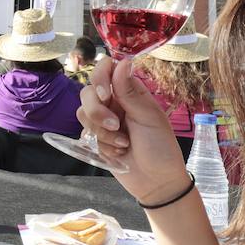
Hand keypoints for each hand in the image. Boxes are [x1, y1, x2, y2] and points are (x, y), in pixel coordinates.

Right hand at [77, 58, 190, 204]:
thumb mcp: (149, 118)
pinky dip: (101, 145)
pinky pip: (85, 134)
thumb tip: (123, 61)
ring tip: (123, 143)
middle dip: (98, 111)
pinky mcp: (96, 139)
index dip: (100, 78)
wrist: (157, 183)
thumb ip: (130, 91)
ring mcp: (103, 120)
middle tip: (116, 126)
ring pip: (83, 113)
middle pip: (87, 92)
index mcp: (129, 91)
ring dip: (102, 132)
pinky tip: (119, 153)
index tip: (106, 95)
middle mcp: (114, 102)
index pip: (105, 69)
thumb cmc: (160, 147)